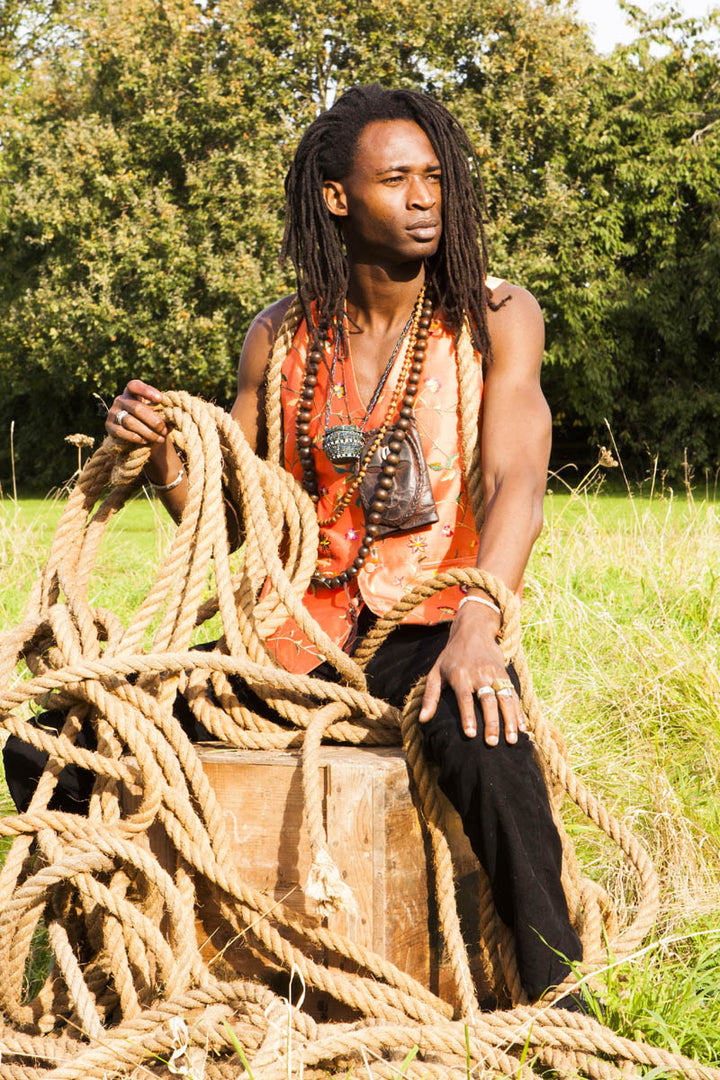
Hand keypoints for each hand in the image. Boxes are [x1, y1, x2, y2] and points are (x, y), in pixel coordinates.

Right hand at [106, 380, 167, 446]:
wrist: (136, 435)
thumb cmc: (150, 420)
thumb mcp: (156, 412)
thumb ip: (162, 411)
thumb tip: (172, 414)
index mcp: (131, 392)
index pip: (135, 385)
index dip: (146, 391)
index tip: (161, 399)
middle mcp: (120, 400)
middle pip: (136, 408)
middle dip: (153, 420)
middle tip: (164, 430)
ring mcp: (113, 413)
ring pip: (129, 421)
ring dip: (147, 432)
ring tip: (160, 439)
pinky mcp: (109, 426)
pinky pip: (122, 432)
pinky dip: (136, 437)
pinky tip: (146, 441)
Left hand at [418, 604, 525, 744]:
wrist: (473, 630)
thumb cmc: (451, 656)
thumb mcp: (436, 672)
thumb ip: (430, 696)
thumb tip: (423, 720)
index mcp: (460, 675)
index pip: (464, 699)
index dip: (468, 717)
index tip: (471, 735)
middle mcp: (479, 674)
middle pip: (487, 701)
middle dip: (491, 723)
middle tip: (492, 743)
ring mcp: (494, 674)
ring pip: (505, 698)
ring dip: (509, 720)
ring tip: (511, 740)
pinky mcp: (505, 674)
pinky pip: (514, 694)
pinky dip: (519, 711)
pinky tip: (522, 727)